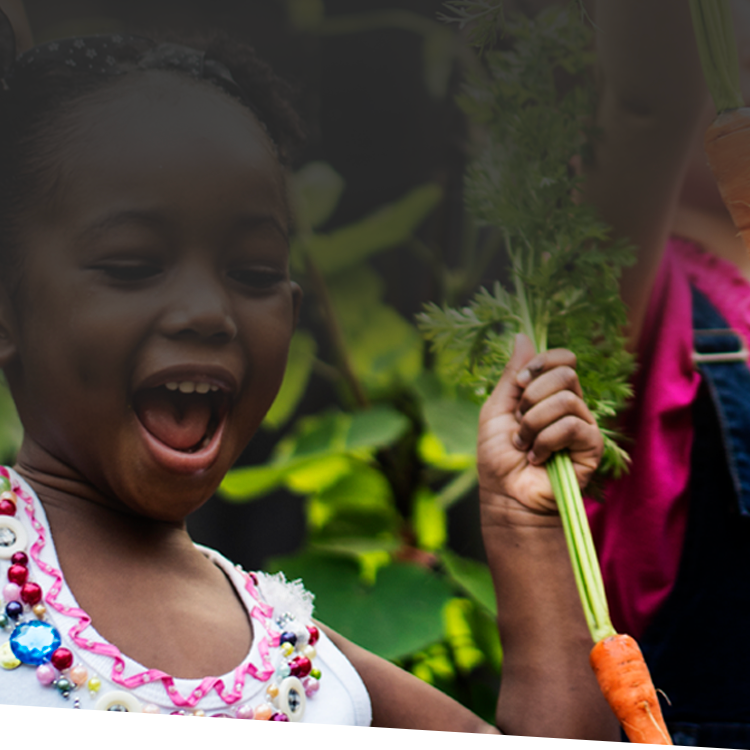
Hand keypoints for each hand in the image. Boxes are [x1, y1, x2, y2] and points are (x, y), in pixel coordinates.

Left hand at [477, 334, 602, 514]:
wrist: (505, 495)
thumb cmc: (498, 457)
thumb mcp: (496, 409)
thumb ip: (511, 375)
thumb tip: (522, 335)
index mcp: (548, 394)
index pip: (562, 359)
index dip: (542, 362)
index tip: (518, 383)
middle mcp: (570, 406)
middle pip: (567, 373)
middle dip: (533, 395)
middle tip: (519, 421)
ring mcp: (583, 426)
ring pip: (567, 400)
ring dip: (534, 423)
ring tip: (524, 444)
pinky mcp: (591, 447)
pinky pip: (572, 426)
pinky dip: (546, 440)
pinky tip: (537, 457)